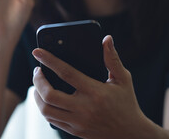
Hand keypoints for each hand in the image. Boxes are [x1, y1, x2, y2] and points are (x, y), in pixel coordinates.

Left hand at [32, 35, 158, 138]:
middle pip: (49, 95)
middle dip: (37, 81)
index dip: (49, 60)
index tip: (37, 52)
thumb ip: (112, 59)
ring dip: (37, 95)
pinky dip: (44, 107)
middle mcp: (84, 108)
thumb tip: (106, 39)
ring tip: (38, 84)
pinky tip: (45, 98)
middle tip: (37, 71)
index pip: (66, 73)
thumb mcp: (123, 79)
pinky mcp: (75, 130)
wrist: (132, 134)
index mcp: (95, 92)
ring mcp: (78, 122)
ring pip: (46, 110)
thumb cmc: (127, 103)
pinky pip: (51, 120)